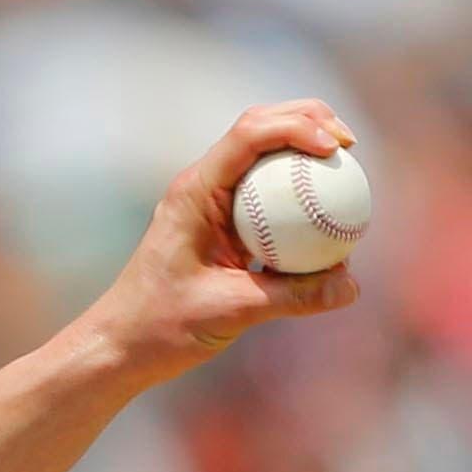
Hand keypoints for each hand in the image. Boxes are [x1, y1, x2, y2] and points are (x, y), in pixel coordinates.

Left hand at [83, 100, 362, 388]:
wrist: (119, 348)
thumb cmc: (160, 328)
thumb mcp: (230, 311)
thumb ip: (292, 297)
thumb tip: (352, 286)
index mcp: (195, 192)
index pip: (251, 133)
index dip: (300, 126)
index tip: (337, 150)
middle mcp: (202, 188)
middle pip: (262, 129)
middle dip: (310, 123)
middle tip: (351, 147)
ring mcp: (211, 206)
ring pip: (264, 160)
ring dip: (304, 155)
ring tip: (347, 169)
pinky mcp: (221, 229)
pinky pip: (265, 200)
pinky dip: (296, 199)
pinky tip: (326, 219)